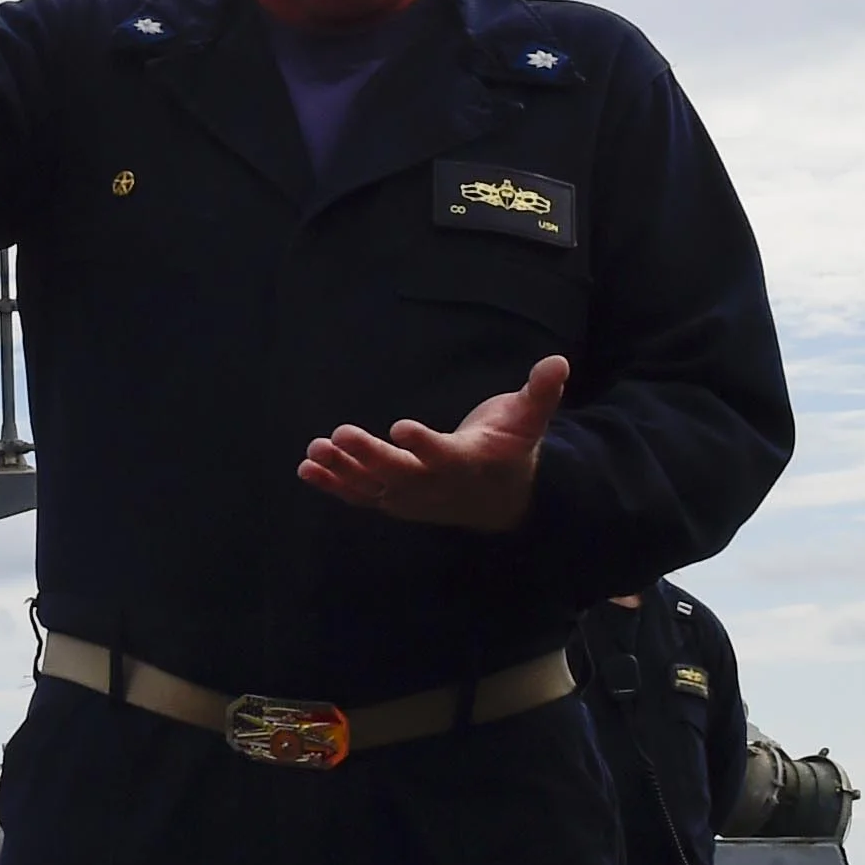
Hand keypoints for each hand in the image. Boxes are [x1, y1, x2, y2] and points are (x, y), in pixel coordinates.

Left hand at [296, 355, 567, 533]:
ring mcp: (413, 498)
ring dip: (342, 471)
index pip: (444, 455)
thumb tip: (558, 361)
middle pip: (400, 474)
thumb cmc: (511, 450)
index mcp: (468, 462)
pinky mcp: (395, 501)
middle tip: (341, 434)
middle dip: (369, 456)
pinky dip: (334, 484)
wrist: (502, 502)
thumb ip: (540, 392)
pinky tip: (306, 468)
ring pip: (373, 487)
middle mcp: (436, 485)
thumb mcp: (529, 420)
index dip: (423, 445)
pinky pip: (360, 496)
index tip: (400, 427)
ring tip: (314, 451)